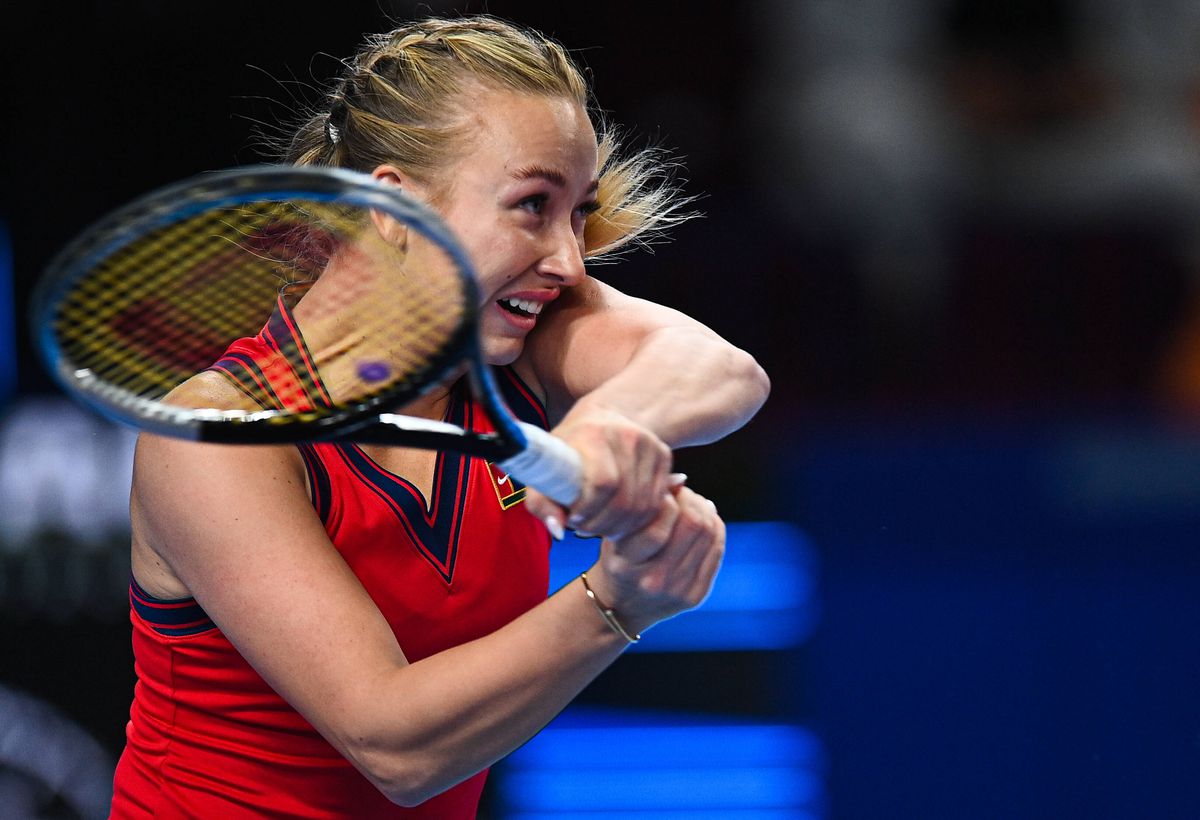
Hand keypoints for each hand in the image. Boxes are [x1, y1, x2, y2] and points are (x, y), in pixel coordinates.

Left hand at [524, 403, 673, 539]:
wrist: (603, 418)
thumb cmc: (568, 449)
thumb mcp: (545, 470)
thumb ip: (541, 502)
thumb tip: (558, 531)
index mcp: (594, 433)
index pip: (603, 483)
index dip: (588, 510)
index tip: (574, 517)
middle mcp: (627, 435)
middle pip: (624, 501)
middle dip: (602, 525)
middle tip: (585, 527)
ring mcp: (650, 444)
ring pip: (642, 507)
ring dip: (620, 527)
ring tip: (600, 524)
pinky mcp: (664, 455)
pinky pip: (656, 503)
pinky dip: (637, 520)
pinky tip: (619, 518)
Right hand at [583, 484, 724, 635]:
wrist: (622, 607)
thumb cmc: (618, 558)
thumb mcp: (616, 533)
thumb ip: (642, 507)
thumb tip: (680, 481)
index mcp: (627, 564)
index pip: (659, 526)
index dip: (669, 499)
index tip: (664, 491)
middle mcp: (653, 581)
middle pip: (692, 526)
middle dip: (691, 500)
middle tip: (683, 493)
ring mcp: (678, 591)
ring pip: (708, 534)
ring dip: (705, 510)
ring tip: (694, 503)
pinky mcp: (695, 596)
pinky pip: (716, 550)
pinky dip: (715, 528)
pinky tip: (706, 519)